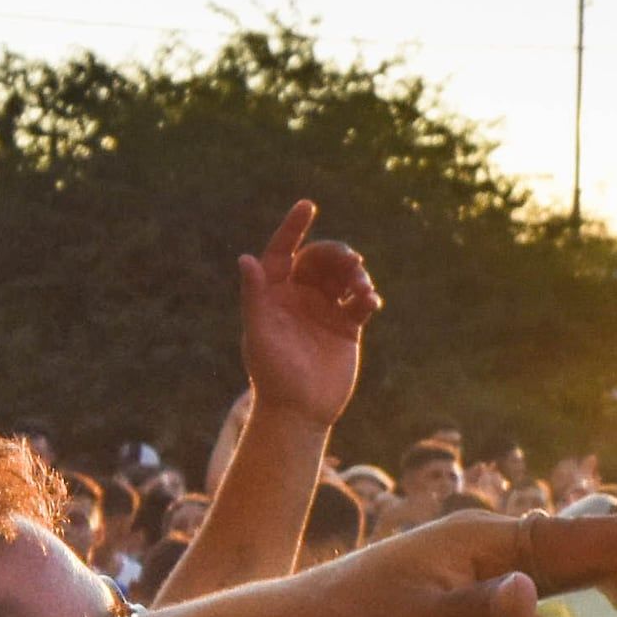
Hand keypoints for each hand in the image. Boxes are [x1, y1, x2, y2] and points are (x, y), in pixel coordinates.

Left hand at [237, 201, 381, 420]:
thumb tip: (246, 258)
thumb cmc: (271, 374)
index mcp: (274, 294)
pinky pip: (359, 302)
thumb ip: (254, 296)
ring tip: (361, 288)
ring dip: (354, 275)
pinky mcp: (346, 327)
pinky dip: (366, 297)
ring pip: (342, 277)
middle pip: (319, 261)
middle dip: (336, 255)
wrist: (299, 411)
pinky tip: (370, 302)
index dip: (293, 228)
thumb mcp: (258, 333)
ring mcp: (324, 310)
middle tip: (351, 261)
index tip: (308, 206)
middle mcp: (299, 297)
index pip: (282, 252)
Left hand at [305, 503, 616, 616]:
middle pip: (600, 552)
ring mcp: (492, 579)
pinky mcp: (483, 611)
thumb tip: (533, 592)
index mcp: (485, 541)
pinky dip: (608, 608)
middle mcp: (497, 551)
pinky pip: (562, 606)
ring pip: (589, 577)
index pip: (582, 539)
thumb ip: (475, 613)